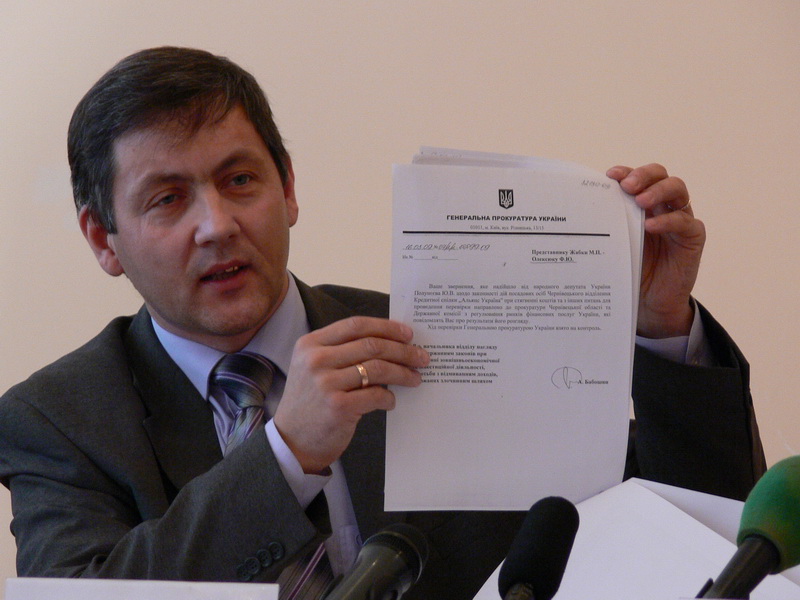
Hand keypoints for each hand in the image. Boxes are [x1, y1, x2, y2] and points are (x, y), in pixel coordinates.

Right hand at [273, 316, 428, 473]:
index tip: (408, 334)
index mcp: (311, 344)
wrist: (292, 441)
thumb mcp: (315, 368)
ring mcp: (325, 383)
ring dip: (402, 373)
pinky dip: (389, 398)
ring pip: (378, 369)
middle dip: (403, 350)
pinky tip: (391, 401)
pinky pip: (376, 396)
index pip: (356, 325)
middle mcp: (316, 360)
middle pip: (371, 345)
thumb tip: (391, 343)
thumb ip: (343, 352)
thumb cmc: (311, 402)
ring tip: (415, 378)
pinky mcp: (337, 407)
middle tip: (421, 357)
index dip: (386, 327)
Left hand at [607, 164, 705, 337]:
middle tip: (627, 185)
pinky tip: (650, 226)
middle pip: (660, 175)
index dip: (626, 172)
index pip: (637, 178)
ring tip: (640, 200)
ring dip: (658, 191)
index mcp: (641, 203)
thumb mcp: (615, 243)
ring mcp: (680, 218)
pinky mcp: (693, 236)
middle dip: (643, 175)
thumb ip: (608, 223)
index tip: (610, 175)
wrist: (649, 301)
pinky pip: (684, 222)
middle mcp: (662, 205)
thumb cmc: (630, 268)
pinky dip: (668, 220)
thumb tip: (582, 204)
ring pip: (677, 190)